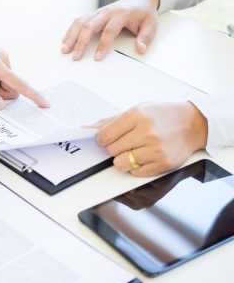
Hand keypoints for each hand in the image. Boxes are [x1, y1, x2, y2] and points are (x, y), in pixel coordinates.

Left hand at [0, 39, 49, 109]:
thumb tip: (0, 105)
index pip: (19, 84)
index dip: (32, 95)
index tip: (45, 103)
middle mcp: (2, 58)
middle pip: (12, 87)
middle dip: (0, 93)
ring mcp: (2, 56)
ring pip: (9, 83)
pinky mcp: (1, 57)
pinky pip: (5, 76)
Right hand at [62, 0, 159, 60]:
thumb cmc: (144, 13)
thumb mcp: (151, 24)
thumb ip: (146, 37)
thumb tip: (140, 49)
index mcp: (121, 14)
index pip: (109, 31)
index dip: (103, 45)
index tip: (97, 58)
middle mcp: (107, 12)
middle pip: (90, 26)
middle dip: (81, 43)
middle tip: (75, 57)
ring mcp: (98, 12)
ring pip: (81, 23)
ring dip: (72, 36)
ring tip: (65, 50)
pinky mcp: (93, 14)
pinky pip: (79, 21)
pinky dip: (71, 30)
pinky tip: (65, 40)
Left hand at [92, 102, 207, 176]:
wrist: (194, 123)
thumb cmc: (163, 115)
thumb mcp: (137, 109)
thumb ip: (111, 121)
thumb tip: (87, 128)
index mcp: (137, 115)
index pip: (105, 135)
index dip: (100, 140)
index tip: (102, 140)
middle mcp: (146, 132)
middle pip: (111, 150)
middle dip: (113, 148)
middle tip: (123, 142)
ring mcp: (156, 149)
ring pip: (121, 164)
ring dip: (122, 159)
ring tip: (133, 150)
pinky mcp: (163, 163)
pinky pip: (135, 173)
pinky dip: (135, 167)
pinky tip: (144, 156)